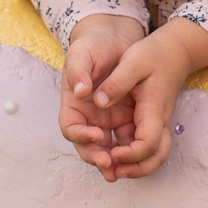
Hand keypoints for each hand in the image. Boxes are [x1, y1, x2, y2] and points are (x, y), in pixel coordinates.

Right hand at [59, 15, 144, 176]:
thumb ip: (78, 72)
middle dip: (96, 156)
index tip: (97, 135)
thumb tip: (80, 92)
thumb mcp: (82, 53)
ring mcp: (105, 118)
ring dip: (112, 160)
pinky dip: (127, 150)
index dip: (81, 135)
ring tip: (120, 171)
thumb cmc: (93, 44)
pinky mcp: (123, 117)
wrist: (115, 36)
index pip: (71, 127)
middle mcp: (87, 116)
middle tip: (108, 163)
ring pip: (105, 147)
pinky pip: (124, 139)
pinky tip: (136, 158)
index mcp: (73, 103)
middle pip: (87, 144)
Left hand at [86, 20, 207, 180]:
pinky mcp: (150, 121)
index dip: (130, 154)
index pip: (148, 144)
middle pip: (156, 157)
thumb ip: (116, 82)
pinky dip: (132, 155)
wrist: (174, 50)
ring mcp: (156, 122)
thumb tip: (98, 102)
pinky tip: (113, 154)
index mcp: (154, 109)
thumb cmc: (153, 54)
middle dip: (136, 169)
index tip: (112, 152)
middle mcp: (159, 121)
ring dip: (135, 166)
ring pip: (153, 155)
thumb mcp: (133, 61)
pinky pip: (144, 145)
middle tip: (114, 171)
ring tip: (112, 169)